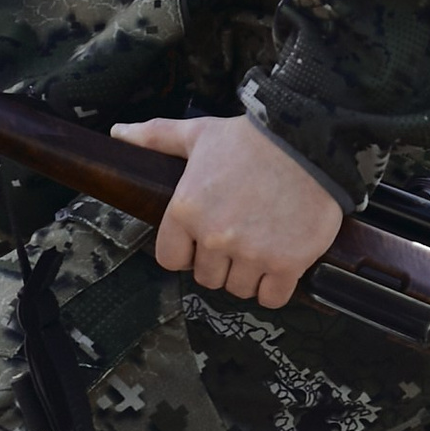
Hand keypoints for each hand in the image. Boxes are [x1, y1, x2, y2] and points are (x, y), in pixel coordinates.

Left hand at [110, 112, 342, 307]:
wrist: (310, 141)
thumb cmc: (253, 138)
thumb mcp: (199, 133)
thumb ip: (156, 137)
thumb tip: (119, 133)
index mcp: (186, 210)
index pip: (171, 260)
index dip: (188, 252)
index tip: (204, 241)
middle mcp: (215, 236)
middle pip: (208, 278)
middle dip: (222, 263)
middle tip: (240, 239)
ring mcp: (251, 253)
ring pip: (239, 289)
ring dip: (249, 275)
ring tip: (262, 247)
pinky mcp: (287, 263)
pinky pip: (272, 298)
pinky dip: (276, 287)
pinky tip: (281, 264)